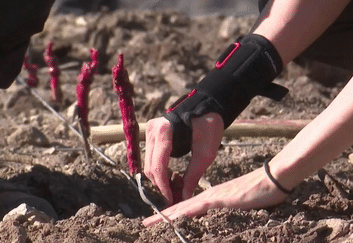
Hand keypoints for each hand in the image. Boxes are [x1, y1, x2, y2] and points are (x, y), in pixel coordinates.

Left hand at [142, 167, 287, 226]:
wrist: (271, 179)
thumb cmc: (257, 192)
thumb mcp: (236, 205)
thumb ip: (224, 210)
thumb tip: (214, 217)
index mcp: (210, 198)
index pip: (185, 208)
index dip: (170, 215)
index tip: (156, 221)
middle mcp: (208, 196)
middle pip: (180, 207)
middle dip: (162, 217)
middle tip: (145, 224)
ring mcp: (214, 196)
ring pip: (185, 207)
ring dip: (168, 215)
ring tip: (151, 222)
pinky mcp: (222, 198)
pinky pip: (201, 206)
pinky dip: (187, 212)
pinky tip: (176, 216)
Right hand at [144, 112, 223, 205]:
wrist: (205, 107)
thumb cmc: (208, 126)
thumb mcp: (206, 153)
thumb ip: (193, 175)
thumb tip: (184, 196)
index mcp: (165, 132)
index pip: (158, 165)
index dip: (163, 186)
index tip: (171, 199)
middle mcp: (152, 130)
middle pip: (150, 167)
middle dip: (161, 185)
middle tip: (175, 197)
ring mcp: (149, 131)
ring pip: (149, 164)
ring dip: (159, 179)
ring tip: (176, 187)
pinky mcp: (150, 134)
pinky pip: (150, 157)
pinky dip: (159, 170)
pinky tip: (172, 175)